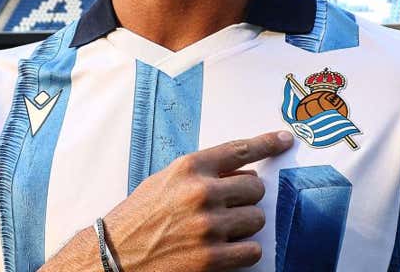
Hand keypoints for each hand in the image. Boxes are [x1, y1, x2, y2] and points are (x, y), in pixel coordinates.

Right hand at [101, 130, 293, 270]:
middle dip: (248, 198)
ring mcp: (208, 227)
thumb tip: (243, 175)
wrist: (114, 257)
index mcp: (188, 169)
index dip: (267, 143)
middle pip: (256, 188)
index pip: (240, 150)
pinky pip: (252, 250)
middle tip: (231, 206)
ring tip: (221, 230)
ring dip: (245, 226)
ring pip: (256, 219)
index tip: (285, 140)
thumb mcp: (164, 182)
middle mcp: (201, 193)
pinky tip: (225, 250)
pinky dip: (243, 251)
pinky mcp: (212, 259)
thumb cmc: (138, 218)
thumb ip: (202, 174)